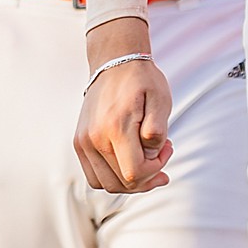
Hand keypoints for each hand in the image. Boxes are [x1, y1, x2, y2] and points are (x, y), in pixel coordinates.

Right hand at [74, 18, 172, 192]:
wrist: (114, 62)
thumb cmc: (141, 81)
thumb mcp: (160, 99)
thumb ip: (158, 130)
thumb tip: (151, 155)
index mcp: (116, 127)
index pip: (134, 173)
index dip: (156, 169)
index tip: (167, 148)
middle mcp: (94, 139)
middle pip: (120, 184)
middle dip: (147, 177)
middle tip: (162, 154)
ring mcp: (83, 142)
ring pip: (106, 184)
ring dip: (130, 180)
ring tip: (147, 157)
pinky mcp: (79, 143)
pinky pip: (95, 176)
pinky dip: (114, 176)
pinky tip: (130, 159)